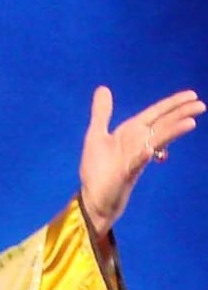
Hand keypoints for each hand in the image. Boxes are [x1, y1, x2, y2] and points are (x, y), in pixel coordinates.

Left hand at [79, 86, 204, 236]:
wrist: (93, 200)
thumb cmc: (97, 171)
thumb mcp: (96, 136)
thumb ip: (102, 113)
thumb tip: (103, 88)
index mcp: (131, 133)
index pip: (156, 114)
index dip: (173, 104)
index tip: (192, 95)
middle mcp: (137, 143)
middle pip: (162, 125)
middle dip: (180, 114)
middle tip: (201, 106)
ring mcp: (133, 159)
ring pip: (155, 142)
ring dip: (171, 132)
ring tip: (190, 123)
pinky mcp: (125, 175)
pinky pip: (136, 163)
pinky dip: (143, 156)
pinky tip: (149, 150)